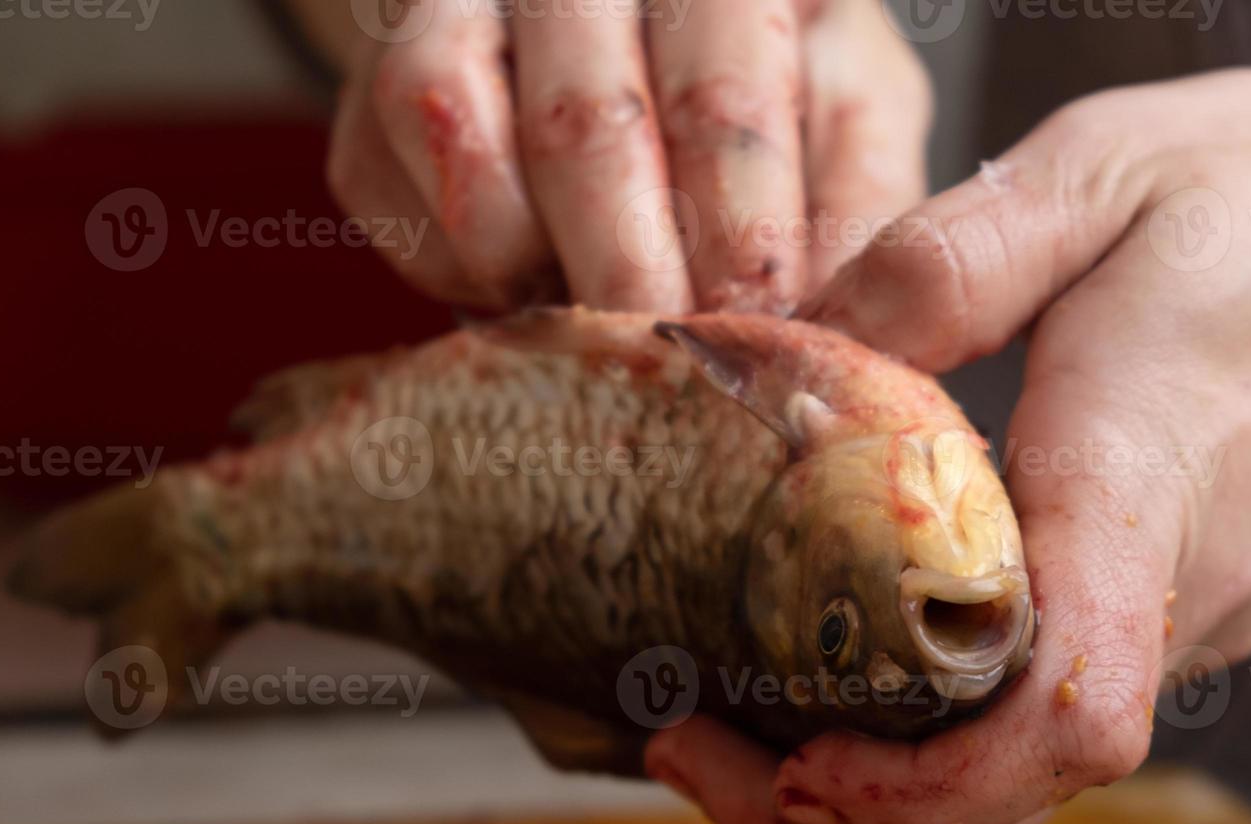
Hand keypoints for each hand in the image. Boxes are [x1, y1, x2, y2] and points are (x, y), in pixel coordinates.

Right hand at [323, 0, 930, 313]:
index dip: (737, 233)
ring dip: (536, 268)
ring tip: (594, 325)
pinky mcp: (391, 61)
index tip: (753, 330)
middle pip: (585, 125)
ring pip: (467, 141)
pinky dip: (459, 263)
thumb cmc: (767, 84)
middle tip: (663, 360)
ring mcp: (473, 0)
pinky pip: (390, 181)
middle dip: (629, 273)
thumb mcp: (845, 117)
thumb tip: (856, 335)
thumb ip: (860, 205)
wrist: (636, 24)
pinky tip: (519, 283)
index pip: (723, 101)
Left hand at [646, 57, 1250, 823]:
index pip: (1066, 717)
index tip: (797, 773)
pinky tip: (851, 657)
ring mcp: (1197, 605)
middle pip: (1013, 784)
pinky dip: (941, 724)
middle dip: (840, 804)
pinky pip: (1055, 702)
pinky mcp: (1195, 591)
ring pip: (1027, 761)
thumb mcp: (1093, 175)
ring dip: (878, 776)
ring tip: (738, 718)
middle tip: (692, 742)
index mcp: (1143, 489)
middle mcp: (1180, 588)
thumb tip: (802, 344)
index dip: (924, 786)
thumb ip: (935, 266)